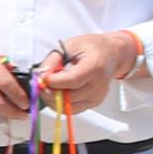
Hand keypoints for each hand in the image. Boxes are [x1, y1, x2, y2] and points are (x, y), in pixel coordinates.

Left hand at [31, 31, 145, 105]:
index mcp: (95, 67)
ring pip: (69, 107)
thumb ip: (54, 59)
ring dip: (53, 100)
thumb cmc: (93, 47)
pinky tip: (57, 92)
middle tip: (40, 83)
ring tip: (48, 87)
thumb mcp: (71, 45)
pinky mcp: (94, 103)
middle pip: (69, 97)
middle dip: (49, 92)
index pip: (72, 81)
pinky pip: (72, 109)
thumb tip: (41, 73)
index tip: (41, 77)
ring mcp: (97, 96)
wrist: (112, 54)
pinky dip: (60, 103)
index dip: (53, 82)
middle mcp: (98, 85)